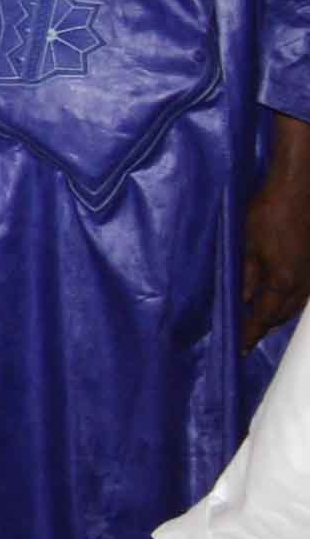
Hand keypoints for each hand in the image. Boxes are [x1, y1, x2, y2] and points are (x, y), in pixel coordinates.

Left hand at [243, 115, 309, 351]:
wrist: (300, 189)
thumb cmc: (268, 213)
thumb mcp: (246, 246)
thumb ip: (242, 277)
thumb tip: (236, 303)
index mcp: (282, 282)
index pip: (262, 318)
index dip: (249, 334)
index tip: (239, 349)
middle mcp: (301, 284)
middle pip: (281, 316)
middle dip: (263, 328)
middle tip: (246, 338)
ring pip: (293, 306)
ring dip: (277, 317)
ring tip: (261, 324)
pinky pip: (301, 294)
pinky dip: (289, 302)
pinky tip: (281, 300)